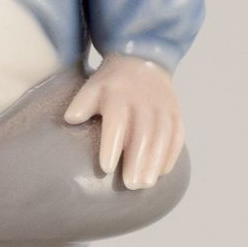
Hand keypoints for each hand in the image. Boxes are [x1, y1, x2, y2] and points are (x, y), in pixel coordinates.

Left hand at [64, 54, 185, 189]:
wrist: (143, 61)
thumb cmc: (111, 85)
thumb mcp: (93, 87)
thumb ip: (82, 103)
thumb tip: (70, 118)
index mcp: (119, 96)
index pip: (117, 122)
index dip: (112, 145)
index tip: (106, 168)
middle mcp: (143, 102)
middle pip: (143, 133)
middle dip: (138, 160)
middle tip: (131, 185)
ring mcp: (162, 107)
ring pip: (162, 136)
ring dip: (156, 161)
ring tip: (146, 184)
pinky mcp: (175, 113)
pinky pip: (177, 134)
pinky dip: (171, 153)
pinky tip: (163, 172)